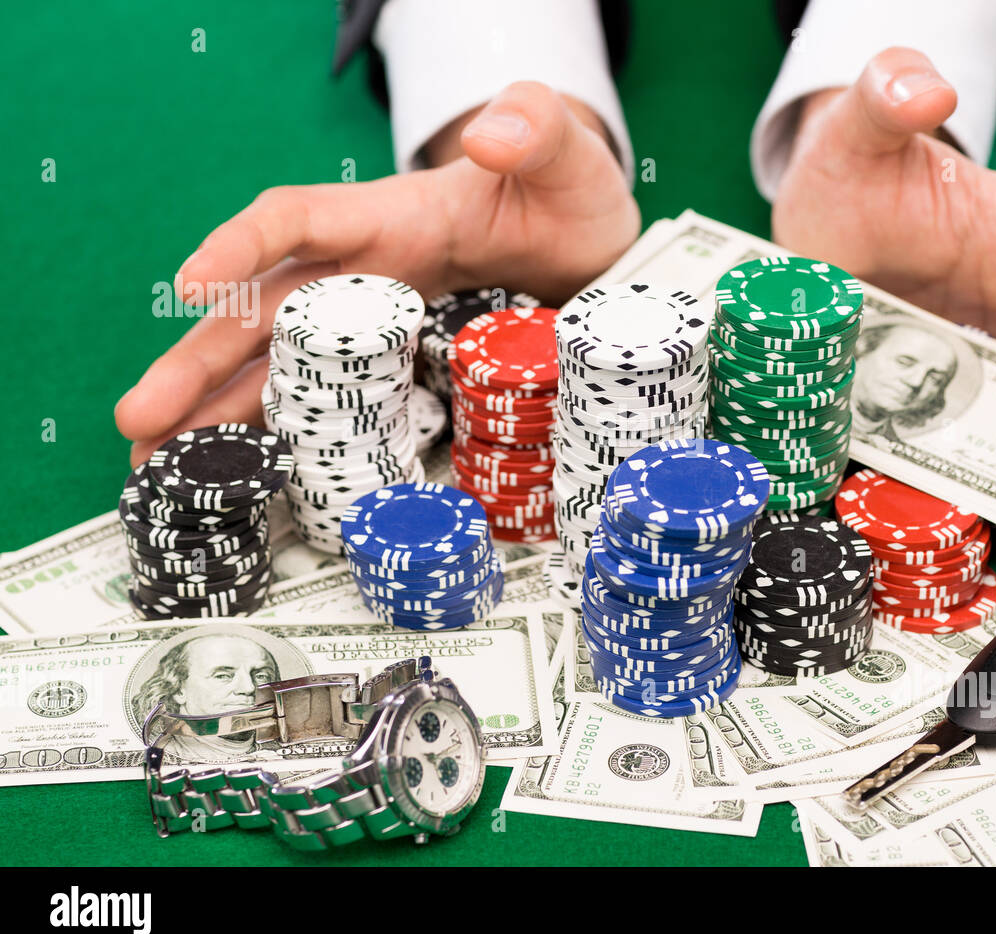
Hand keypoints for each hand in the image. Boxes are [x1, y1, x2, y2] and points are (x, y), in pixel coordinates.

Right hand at [116, 81, 638, 465]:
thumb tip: (492, 137)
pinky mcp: (397, 367)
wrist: (592, 243)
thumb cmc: (566, 189)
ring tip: (160, 472)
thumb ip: (536, 129)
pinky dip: (280, 437)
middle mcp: (365, 273)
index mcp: (393, 215)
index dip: (243, 248)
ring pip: (278, 368)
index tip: (189, 286)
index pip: (299, 220)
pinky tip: (243, 477)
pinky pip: (324, 402)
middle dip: (197, 364)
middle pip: (263, 312)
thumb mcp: (565, 153)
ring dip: (218, 417)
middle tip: (138, 422)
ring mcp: (375, 325)